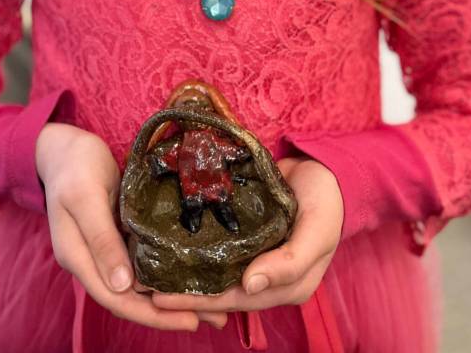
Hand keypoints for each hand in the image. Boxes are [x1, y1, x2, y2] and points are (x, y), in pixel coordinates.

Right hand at [35, 123, 226, 331]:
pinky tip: (187, 273)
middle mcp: (91, 261)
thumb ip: (101, 238)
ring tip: (211, 304)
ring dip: (170, 296)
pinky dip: (163, 272)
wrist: (64, 146)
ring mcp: (103, 250)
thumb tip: (122, 285)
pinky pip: (141, 263)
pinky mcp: (116, 236)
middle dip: (169, 313)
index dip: (151, 314)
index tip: (189, 320)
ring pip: (138, 284)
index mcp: (77, 257)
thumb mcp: (86, 196)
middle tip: (215, 317)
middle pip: (130, 298)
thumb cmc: (74, 165)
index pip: (116, 298)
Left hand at [151, 157, 343, 314]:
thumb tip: (250, 286)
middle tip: (144, 287)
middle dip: (183, 293)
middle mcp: (267, 277)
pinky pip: (219, 246)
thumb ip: (289, 262)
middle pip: (220, 290)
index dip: (200, 302)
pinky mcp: (247, 233)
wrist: (326, 168)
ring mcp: (256, 255)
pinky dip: (196, 249)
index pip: (236, 300)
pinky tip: (171, 244)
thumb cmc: (326, 204)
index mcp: (286, 286)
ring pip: (216, 271)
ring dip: (185, 273)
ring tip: (150, 270)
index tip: (163, 300)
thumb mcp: (316, 233)